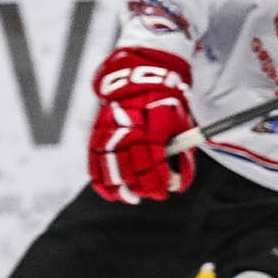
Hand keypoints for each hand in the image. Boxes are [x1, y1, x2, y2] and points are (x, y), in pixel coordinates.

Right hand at [88, 47, 195, 203]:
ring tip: (132, 199)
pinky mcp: (98, 132)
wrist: (141, 79)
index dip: (161, 180)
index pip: (155, 161)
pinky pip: (95, 160)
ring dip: (122, 187)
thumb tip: (180, 185)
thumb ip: (183, 154)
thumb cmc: (166, 106)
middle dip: (145, 187)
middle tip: (155, 195)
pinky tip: (109, 193)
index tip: (168, 190)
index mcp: (152, 125)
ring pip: (112, 166)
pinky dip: (100, 179)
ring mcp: (111, 130)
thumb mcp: (182, 124)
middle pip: (133, 167)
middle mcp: (129, 128)